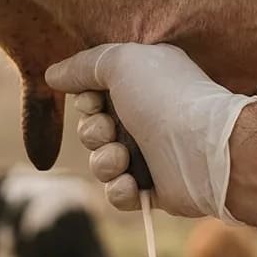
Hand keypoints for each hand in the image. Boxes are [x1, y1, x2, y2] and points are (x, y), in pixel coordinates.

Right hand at [45, 43, 256, 218]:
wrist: (203, 150)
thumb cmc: (166, 98)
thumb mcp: (121, 62)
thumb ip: (84, 65)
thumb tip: (53, 74)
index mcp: (143, 83)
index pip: (96, 93)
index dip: (86, 100)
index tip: (94, 100)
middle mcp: (147, 116)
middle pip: (93, 129)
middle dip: (93, 132)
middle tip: (110, 131)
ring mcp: (152, 153)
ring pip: (102, 163)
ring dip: (104, 162)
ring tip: (123, 159)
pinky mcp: (155, 188)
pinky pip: (119, 193)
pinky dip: (120, 190)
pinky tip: (133, 184)